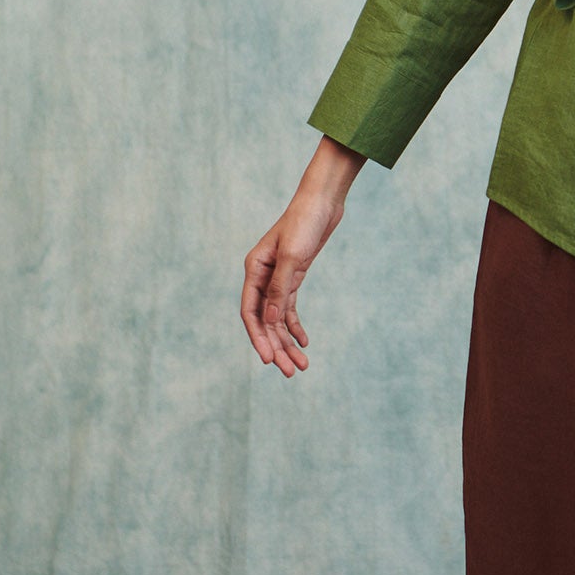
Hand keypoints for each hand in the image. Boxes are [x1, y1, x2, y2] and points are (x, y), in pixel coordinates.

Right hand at [241, 136, 366, 375]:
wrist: (323, 202)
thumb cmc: (305, 222)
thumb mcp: (294, 256)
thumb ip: (281, 288)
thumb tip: (271, 320)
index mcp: (254, 269)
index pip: (251, 312)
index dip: (259, 338)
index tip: (269, 361)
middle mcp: (261, 276)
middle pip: (265, 320)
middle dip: (277, 347)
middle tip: (292, 373)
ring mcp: (277, 277)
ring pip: (278, 318)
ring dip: (288, 342)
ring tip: (302, 365)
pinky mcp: (294, 277)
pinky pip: (290, 308)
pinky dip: (296, 326)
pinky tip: (305, 343)